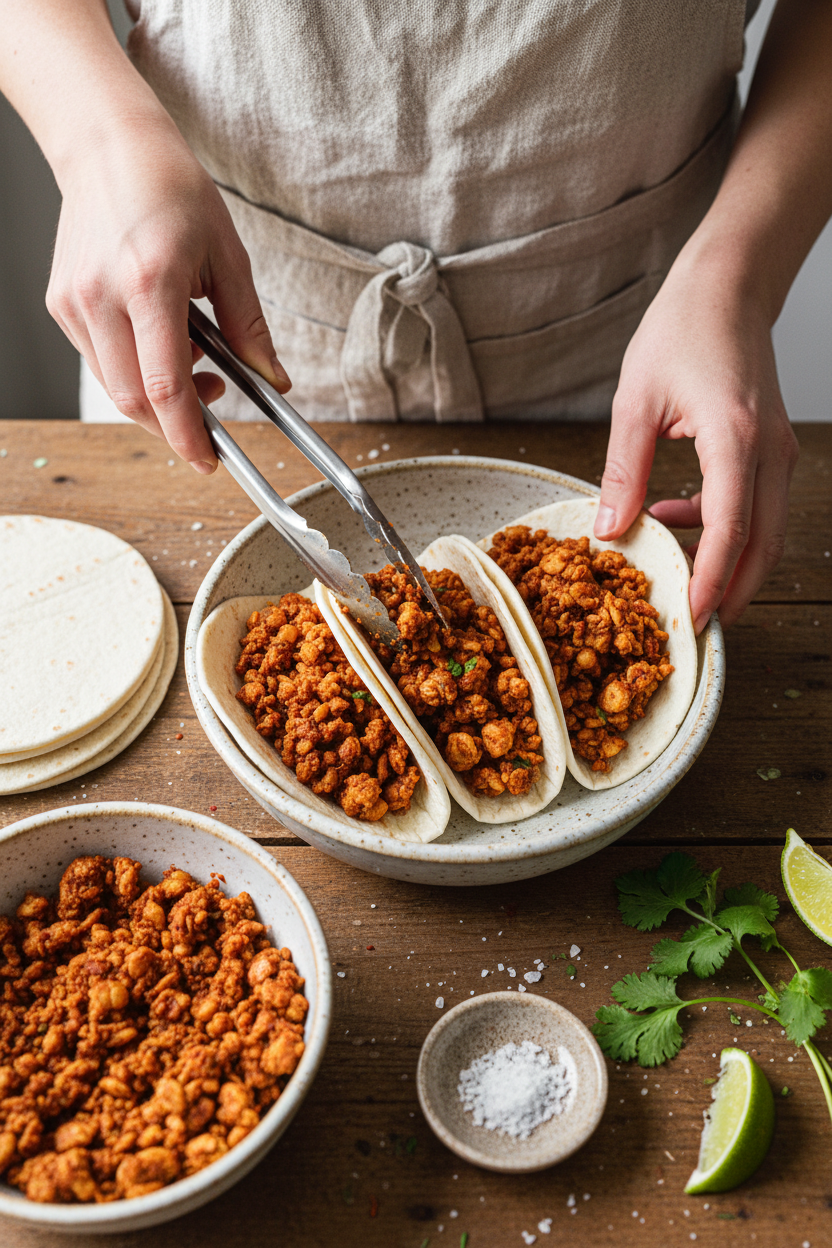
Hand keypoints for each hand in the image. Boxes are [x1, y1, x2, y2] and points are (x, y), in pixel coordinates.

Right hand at [46, 116, 289, 472]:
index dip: (188, 434)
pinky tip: (159, 341)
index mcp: (150, 282)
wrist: (108, 146)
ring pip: (116, 387)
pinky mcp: (62, 305)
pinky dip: (135, 371)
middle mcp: (102, 297)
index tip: (208, 458)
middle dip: (174, 426)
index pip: (166, 386)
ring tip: (191, 364)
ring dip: (156, 398)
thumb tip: (274, 382)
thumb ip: (250, 327)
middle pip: (134, 401)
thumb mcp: (228, 256)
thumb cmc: (172, 191)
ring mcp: (75, 303)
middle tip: (210, 414)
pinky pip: (101, 363)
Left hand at [595, 247, 798, 632]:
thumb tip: (609, 532)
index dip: (710, 584)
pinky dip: (719, 525)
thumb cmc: (682, 330)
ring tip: (670, 571)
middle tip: (693, 626)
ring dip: (722, 559)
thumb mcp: (635, 403)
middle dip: (730, 593)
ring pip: (763, 530)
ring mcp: (777, 450)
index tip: (690, 622)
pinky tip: (670, 514)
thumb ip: (623, 473)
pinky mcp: (770, 446)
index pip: (730, 533)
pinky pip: (754, 504)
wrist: (728, 286)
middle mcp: (769, 451)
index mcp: (736, 441)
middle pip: (762, 546)